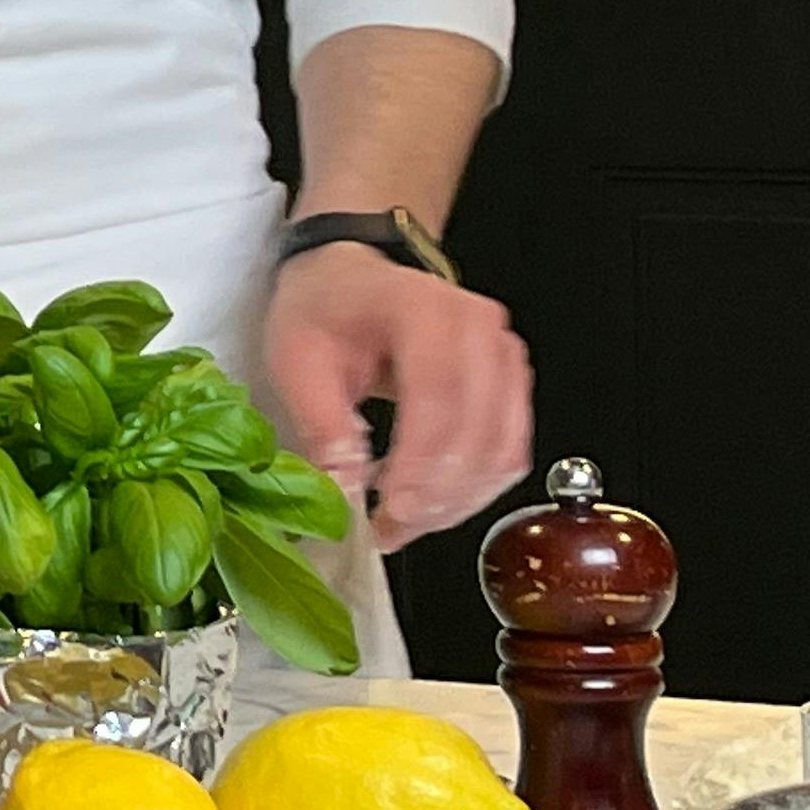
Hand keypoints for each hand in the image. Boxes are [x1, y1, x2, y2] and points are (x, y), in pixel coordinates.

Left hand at [262, 247, 533, 550]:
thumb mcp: (297, 360)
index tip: (392, 508)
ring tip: (404, 523)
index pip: (438, 392)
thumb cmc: (323, 309)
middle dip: (435, 495)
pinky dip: (476, 488)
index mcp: (420, 307)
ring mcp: (503, 354)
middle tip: (389, 530)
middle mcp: (477, 327)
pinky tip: (434, 504)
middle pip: (476, 428)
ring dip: (457, 501)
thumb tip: (342, 492)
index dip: (420, 462)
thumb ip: (322, 426)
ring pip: (501, 449)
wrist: (351, 278)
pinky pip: (509, 451)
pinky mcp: (511, 383)